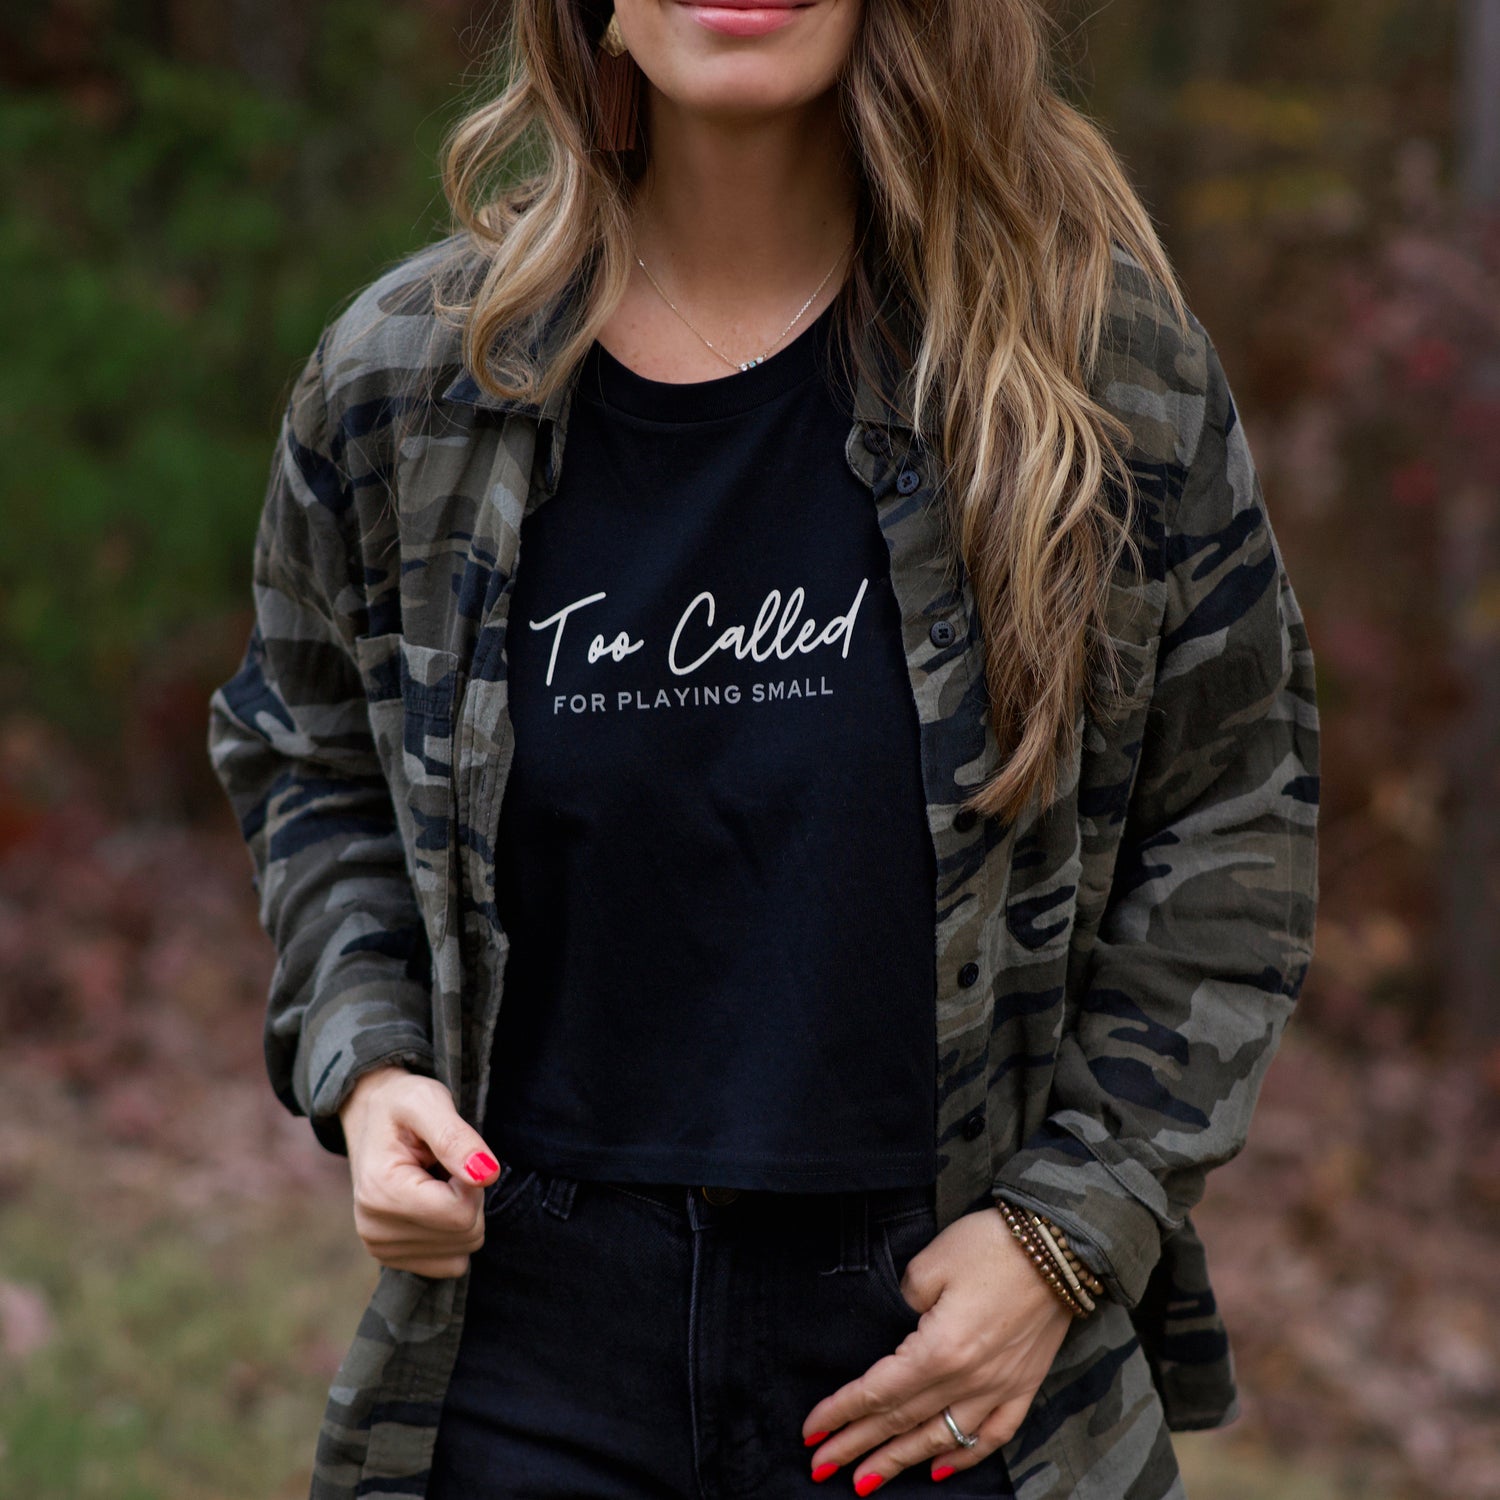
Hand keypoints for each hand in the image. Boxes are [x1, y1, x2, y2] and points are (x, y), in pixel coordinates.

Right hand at [336, 1063, 503, 1277]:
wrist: (370, 1116)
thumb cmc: (402, 1103)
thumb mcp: (427, 1101)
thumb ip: (456, 1137)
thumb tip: (486, 1175)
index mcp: (381, 1193)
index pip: (460, 1213)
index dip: (473, 1180)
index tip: (455, 1155)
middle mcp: (374, 1229)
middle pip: (465, 1233)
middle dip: (469, 1196)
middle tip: (445, 1165)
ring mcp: (382, 1249)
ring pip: (463, 1249)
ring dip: (462, 1211)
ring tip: (435, 1179)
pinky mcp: (393, 1258)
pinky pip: (453, 1263)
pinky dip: (453, 1233)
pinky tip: (432, 1203)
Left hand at [800, 1204, 1075, 1489]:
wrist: (1060, 1243)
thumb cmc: (990, 1245)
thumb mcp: (931, 1263)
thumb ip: (904, 1302)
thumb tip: (897, 1327)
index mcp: (938, 1349)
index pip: (878, 1390)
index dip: (841, 1412)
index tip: (811, 1433)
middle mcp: (967, 1379)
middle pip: (901, 1420)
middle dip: (857, 1446)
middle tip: (822, 1468)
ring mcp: (999, 1388)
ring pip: (940, 1438)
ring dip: (900, 1461)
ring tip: (866, 1481)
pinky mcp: (1024, 1385)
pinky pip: (992, 1435)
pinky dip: (964, 1456)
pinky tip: (940, 1470)